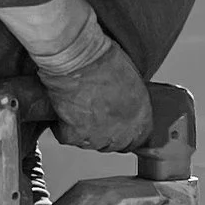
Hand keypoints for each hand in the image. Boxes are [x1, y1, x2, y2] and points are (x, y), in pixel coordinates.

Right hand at [46, 37, 153, 151]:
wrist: (79, 60)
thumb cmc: (104, 60)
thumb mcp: (131, 78)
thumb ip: (130, 98)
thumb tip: (123, 101)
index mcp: (141, 117)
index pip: (138, 139)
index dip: (124, 133)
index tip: (116, 126)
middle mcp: (123, 131)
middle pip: (113, 144)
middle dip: (104, 133)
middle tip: (93, 117)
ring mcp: (99, 136)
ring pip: (90, 143)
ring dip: (84, 131)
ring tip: (77, 111)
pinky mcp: (75, 135)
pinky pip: (68, 137)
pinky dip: (63, 127)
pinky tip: (63, 112)